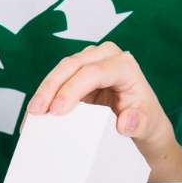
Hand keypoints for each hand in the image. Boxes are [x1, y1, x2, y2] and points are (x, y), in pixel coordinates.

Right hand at [27, 43, 181, 182]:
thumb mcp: (148, 126)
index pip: (94, 72)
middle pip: (72, 65)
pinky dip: (47, 93)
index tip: (57, 110)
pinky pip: (59, 77)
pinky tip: (37, 109)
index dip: (72, 89)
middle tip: (37, 111)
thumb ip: (139, 124)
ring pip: (62, 68)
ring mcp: (92, 61)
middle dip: (51, 87)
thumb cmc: (146, 120)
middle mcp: (107, 56)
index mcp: (124, 66)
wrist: (143, 120)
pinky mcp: (80, 70)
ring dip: (45, 89)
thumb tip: (125, 122)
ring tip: (33, 113)